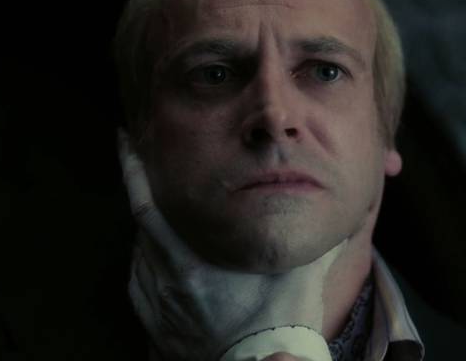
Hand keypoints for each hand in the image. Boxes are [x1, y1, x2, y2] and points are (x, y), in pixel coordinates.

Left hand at [117, 130, 337, 360]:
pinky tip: (161, 255)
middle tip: (144, 163)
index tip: (126, 142)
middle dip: (141, 189)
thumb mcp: (301, 275)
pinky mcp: (156, 324)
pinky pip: (142, 282)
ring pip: (141, 253)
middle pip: (141, 224)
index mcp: (189, 263)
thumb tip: (340, 212)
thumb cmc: (277, 325)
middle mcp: (165, 281)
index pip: (148, 206)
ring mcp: (157, 304)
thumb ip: (317, 240)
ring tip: (163, 208)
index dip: (133, 170)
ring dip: (149, 229)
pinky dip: (148, 261)